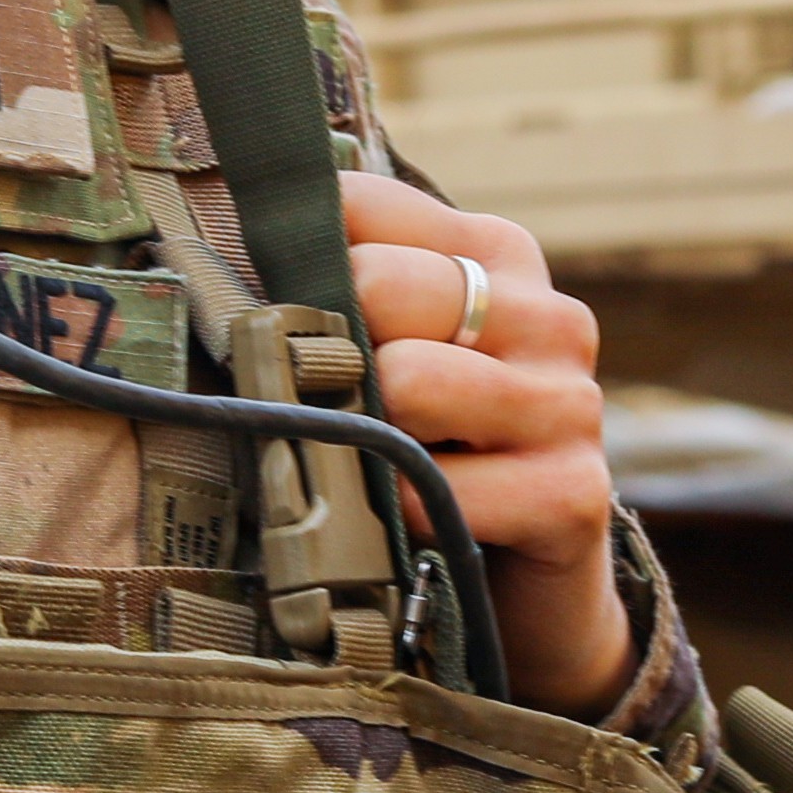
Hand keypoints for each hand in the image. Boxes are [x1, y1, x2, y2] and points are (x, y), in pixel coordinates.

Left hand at [340, 171, 623, 713]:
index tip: (287, 321)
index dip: (295, 265)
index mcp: (499, 254)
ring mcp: (570, 403)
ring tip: (379, 466)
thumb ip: (335, 290)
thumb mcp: (392, 351)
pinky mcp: (574, 493)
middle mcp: (549, 315)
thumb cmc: (438, 451)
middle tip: (331, 411)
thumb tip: (218, 248)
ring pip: (408, 381)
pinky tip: (413, 525)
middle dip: (331, 354)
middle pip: (377, 286)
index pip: (356, 208)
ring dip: (367, 438)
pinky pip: (437, 491)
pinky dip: (403, 516)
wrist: (532, 585)